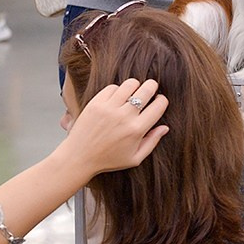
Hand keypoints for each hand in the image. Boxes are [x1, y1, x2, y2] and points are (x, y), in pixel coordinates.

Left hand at [54, 78, 168, 180]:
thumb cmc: (107, 160)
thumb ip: (152, 142)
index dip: (162, 101)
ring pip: (131, 84)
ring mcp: (109, 108)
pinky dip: (117, 90)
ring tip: (132, 93)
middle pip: (147, 88)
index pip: (159, 105)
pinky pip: (112, 87)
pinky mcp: (96, 103)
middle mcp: (124, 117)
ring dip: (135, 86)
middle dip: (152, 87)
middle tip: (150, 91)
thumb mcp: (135, 158)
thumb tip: (165, 127)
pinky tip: (116, 98)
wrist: (78, 158)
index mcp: (136, 130)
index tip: (158, 103)